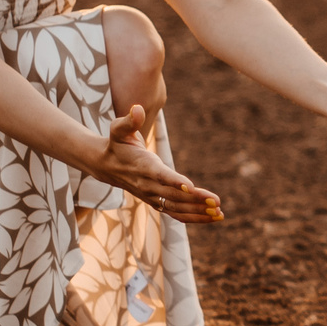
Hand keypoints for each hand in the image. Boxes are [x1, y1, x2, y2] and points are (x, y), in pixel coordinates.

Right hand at [94, 105, 224, 223]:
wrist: (107, 166)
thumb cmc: (117, 144)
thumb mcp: (119, 129)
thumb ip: (130, 120)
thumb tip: (137, 108)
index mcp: (142, 166)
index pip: (159, 175)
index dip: (174, 181)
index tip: (190, 187)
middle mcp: (147, 185)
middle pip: (173, 195)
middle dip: (195, 200)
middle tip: (217, 202)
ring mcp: (152, 197)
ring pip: (177, 208)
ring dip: (198, 212)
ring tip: (220, 213)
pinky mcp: (157, 203)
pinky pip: (176, 213)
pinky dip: (195, 217)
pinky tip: (214, 217)